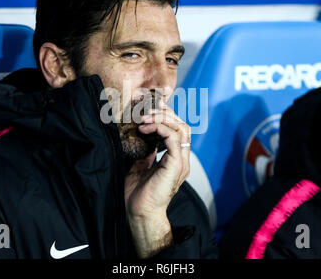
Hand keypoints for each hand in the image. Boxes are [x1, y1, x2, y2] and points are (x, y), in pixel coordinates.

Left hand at [124, 100, 190, 257]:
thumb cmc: (138, 193)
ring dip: (162, 118)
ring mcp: (181, 162)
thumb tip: (145, 136)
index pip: (178, 130)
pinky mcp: (176, 165)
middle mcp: (182, 159)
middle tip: (146, 109)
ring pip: (181, 128)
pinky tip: (146, 127)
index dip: (166, 116)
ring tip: (144, 117)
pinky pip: (174, 138)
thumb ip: (148, 151)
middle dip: (165, 113)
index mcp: (176, 159)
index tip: (150, 108)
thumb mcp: (141, 165)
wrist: (139, 212)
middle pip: (182, 126)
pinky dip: (161, 128)